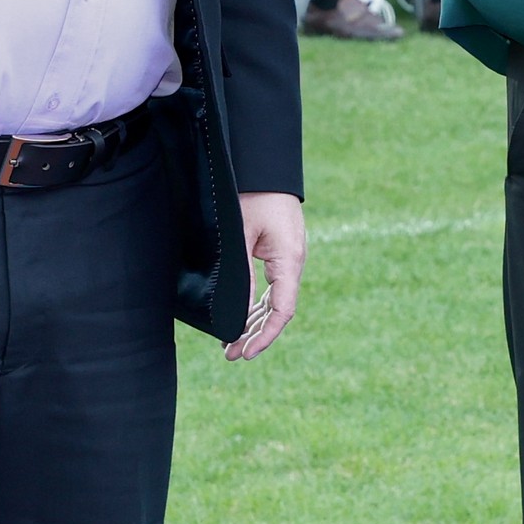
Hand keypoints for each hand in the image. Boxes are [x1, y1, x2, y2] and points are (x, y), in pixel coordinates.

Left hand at [225, 191, 304, 360]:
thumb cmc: (252, 197)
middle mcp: (294, 261)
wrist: (264, 167)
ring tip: (231, 343)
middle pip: (279, 309)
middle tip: (230, 355)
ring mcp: (288, 257)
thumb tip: (236, 313)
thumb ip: (242, 275)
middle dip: (255, 334)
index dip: (265, 335)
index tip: (246, 353)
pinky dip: (258, 303)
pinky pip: (273, 286)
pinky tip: (243, 316)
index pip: (283, 309)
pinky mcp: (280, 251)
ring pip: (275, 299)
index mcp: (290, 259)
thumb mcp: (241, 237)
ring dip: (255, 321)